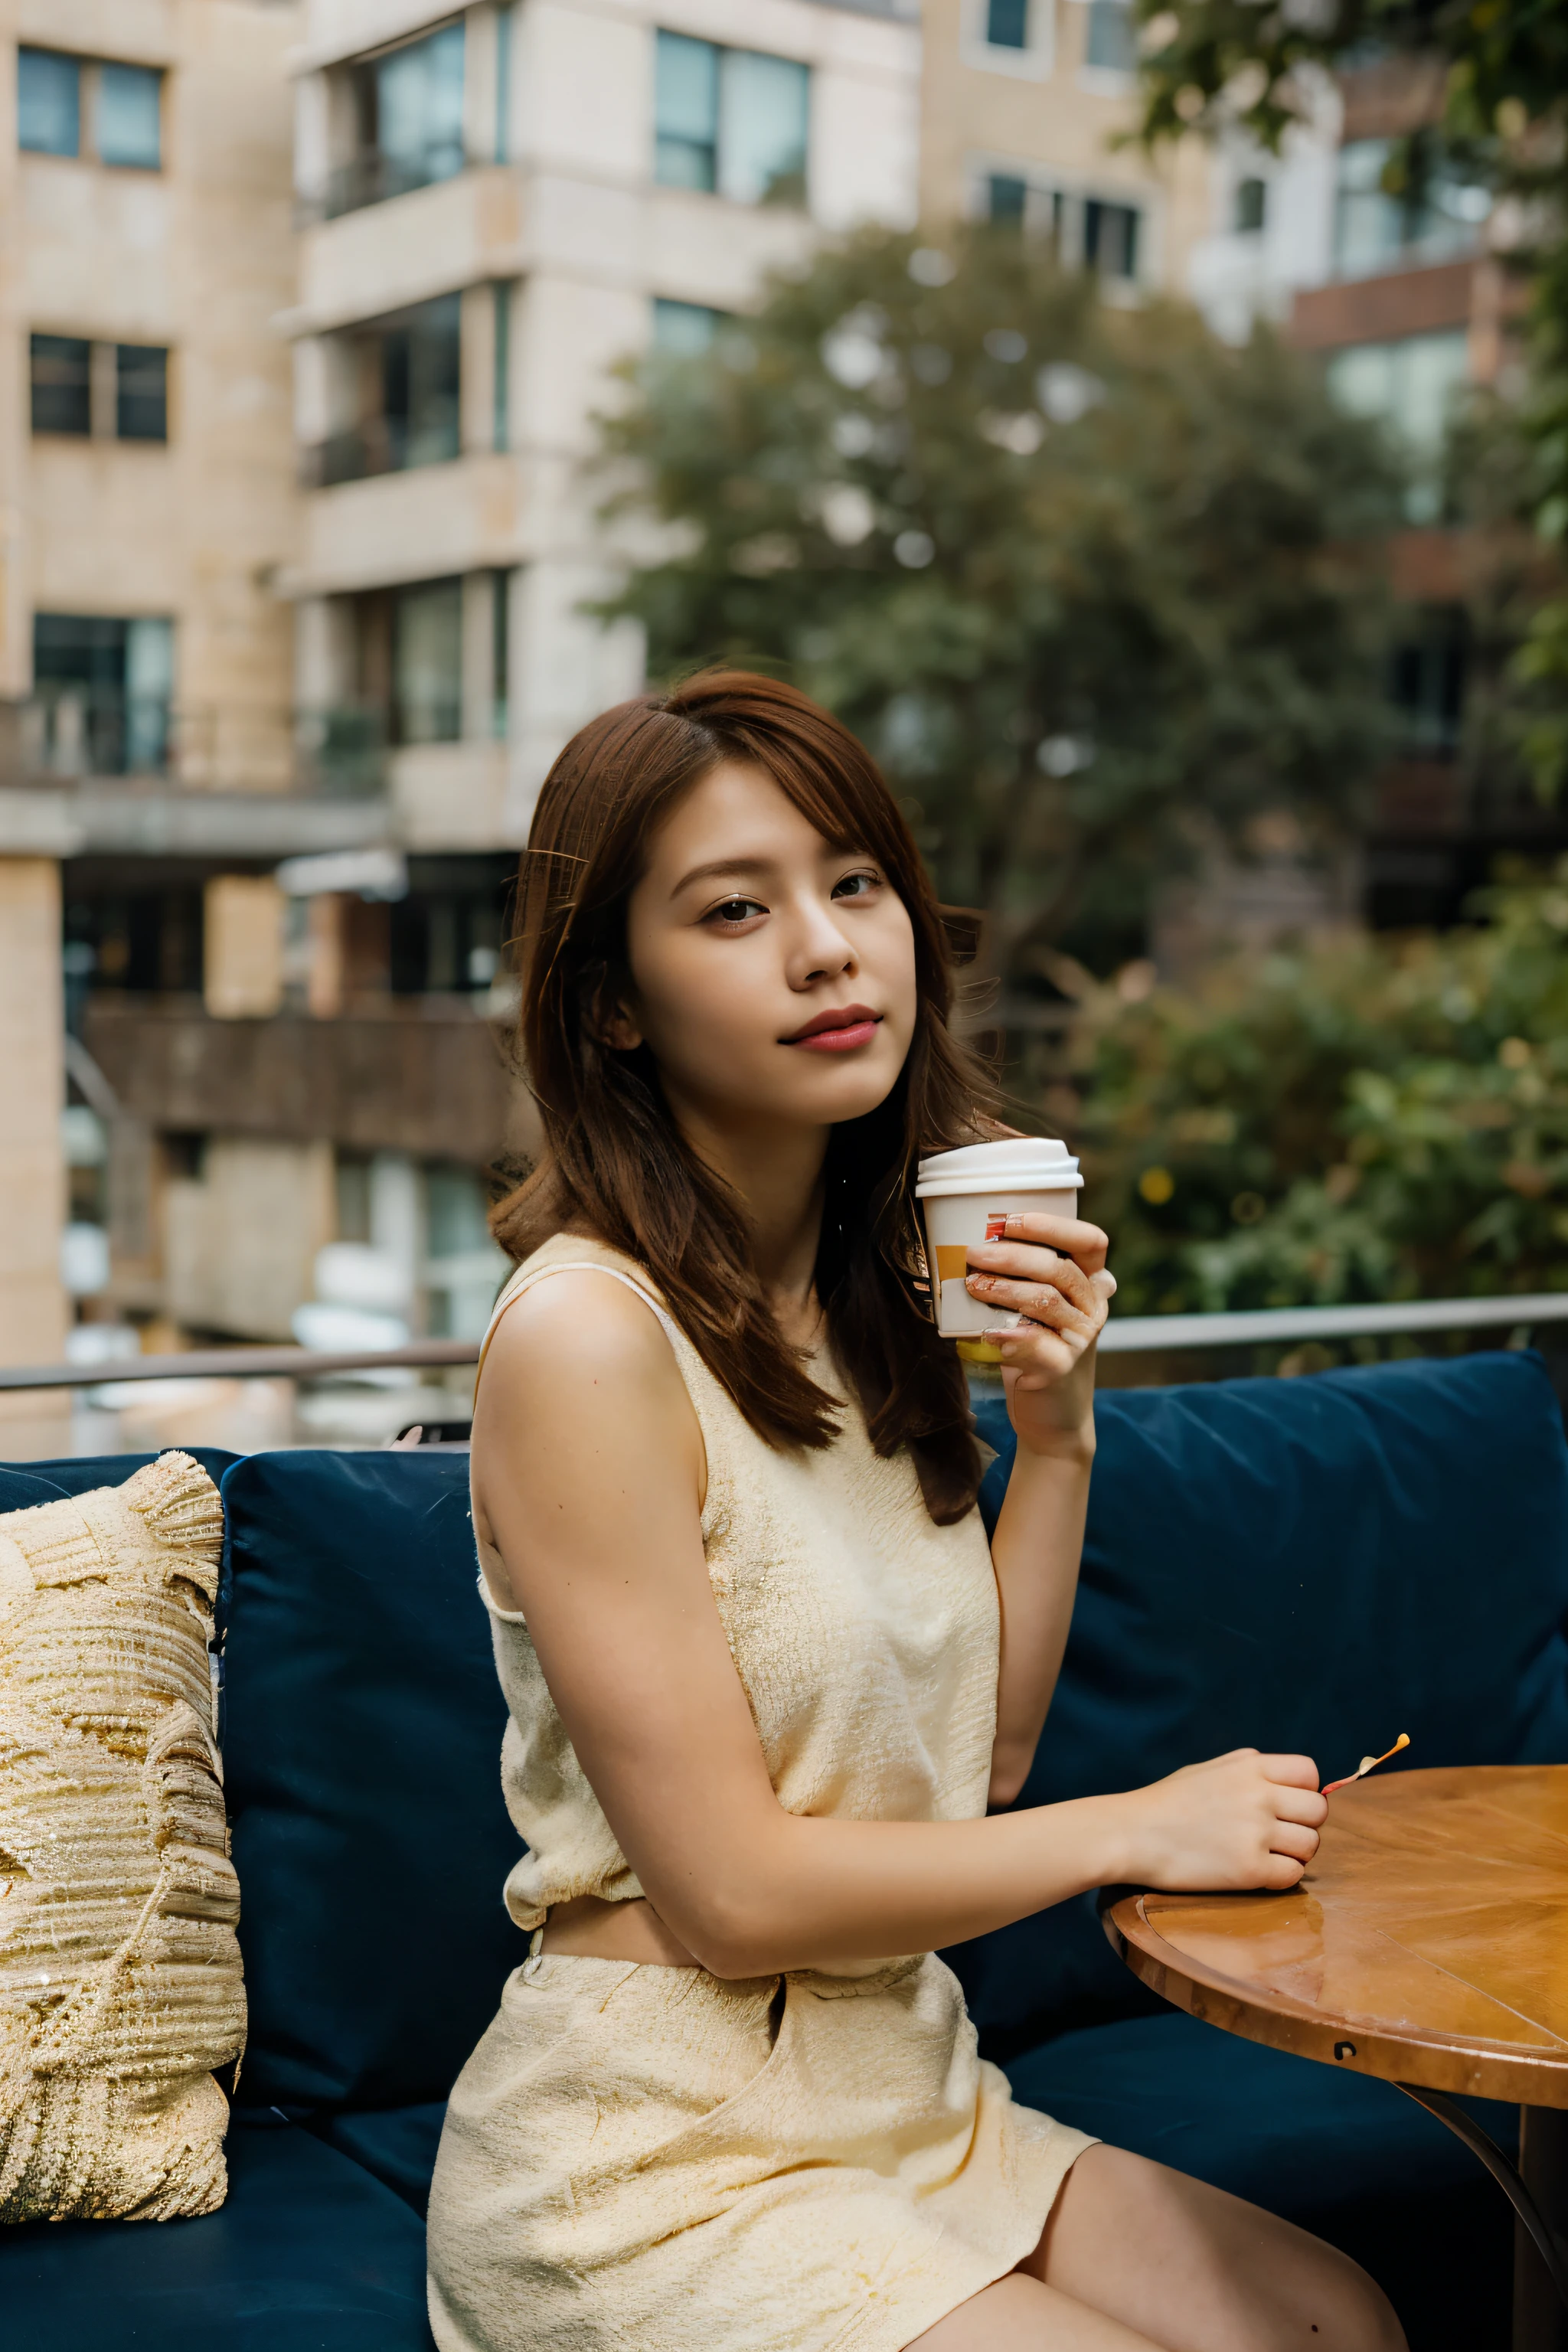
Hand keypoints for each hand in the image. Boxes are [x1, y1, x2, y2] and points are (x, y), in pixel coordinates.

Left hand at [964, 1212, 1114, 1456]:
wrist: (1051, 1415)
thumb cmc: (1035, 1350)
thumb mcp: (1034, 1308)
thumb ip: (1023, 1277)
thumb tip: (977, 1243)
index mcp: (1090, 1284)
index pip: (1089, 1241)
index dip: (1052, 1225)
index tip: (1010, 1220)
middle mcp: (1093, 1307)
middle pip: (1059, 1268)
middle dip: (1012, 1255)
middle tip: (974, 1253)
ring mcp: (1081, 1338)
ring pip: (1046, 1300)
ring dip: (1004, 1288)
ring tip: (973, 1284)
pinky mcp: (1062, 1367)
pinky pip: (1034, 1341)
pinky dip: (1006, 1332)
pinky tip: (985, 1330)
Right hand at [1119, 1749, 1327, 1892]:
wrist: (1132, 1834)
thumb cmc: (1166, 1802)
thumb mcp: (1208, 1769)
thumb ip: (1247, 1768)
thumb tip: (1285, 1778)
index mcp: (1250, 1766)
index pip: (1310, 1774)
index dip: (1304, 1791)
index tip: (1287, 1806)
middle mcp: (1259, 1795)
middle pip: (1318, 1811)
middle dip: (1304, 1824)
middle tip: (1280, 1835)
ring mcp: (1256, 1832)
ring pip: (1311, 1846)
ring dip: (1295, 1853)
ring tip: (1268, 1855)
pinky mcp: (1249, 1869)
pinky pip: (1293, 1875)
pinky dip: (1280, 1877)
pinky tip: (1257, 1872)